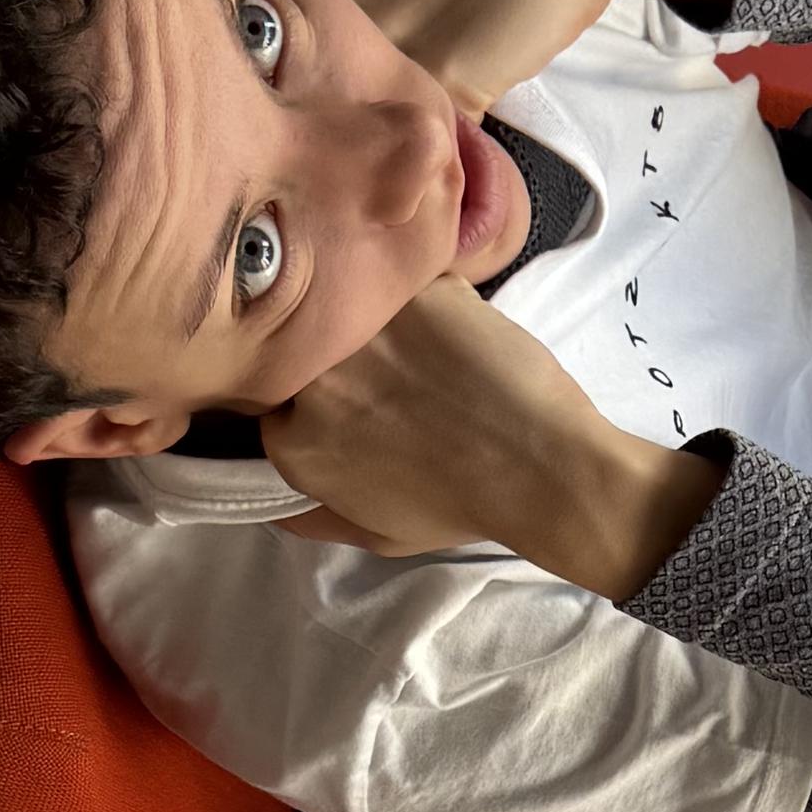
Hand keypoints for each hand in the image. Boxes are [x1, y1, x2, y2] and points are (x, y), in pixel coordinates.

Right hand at [259, 277, 715, 592]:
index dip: (303, 394)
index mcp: (294, 439)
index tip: (340, 397)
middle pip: (301, 345)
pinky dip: (419, 293)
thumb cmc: (462, 508)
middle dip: (331, 351)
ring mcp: (363, 324)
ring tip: (416, 341)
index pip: (268, 401)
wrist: (544, 468)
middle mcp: (315, 376)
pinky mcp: (414, 287)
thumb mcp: (376, 534)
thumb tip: (273, 503)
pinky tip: (447, 322)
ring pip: (347, 302)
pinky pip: (400, 277)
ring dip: (372, 316)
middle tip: (383, 367)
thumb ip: (311, 514)